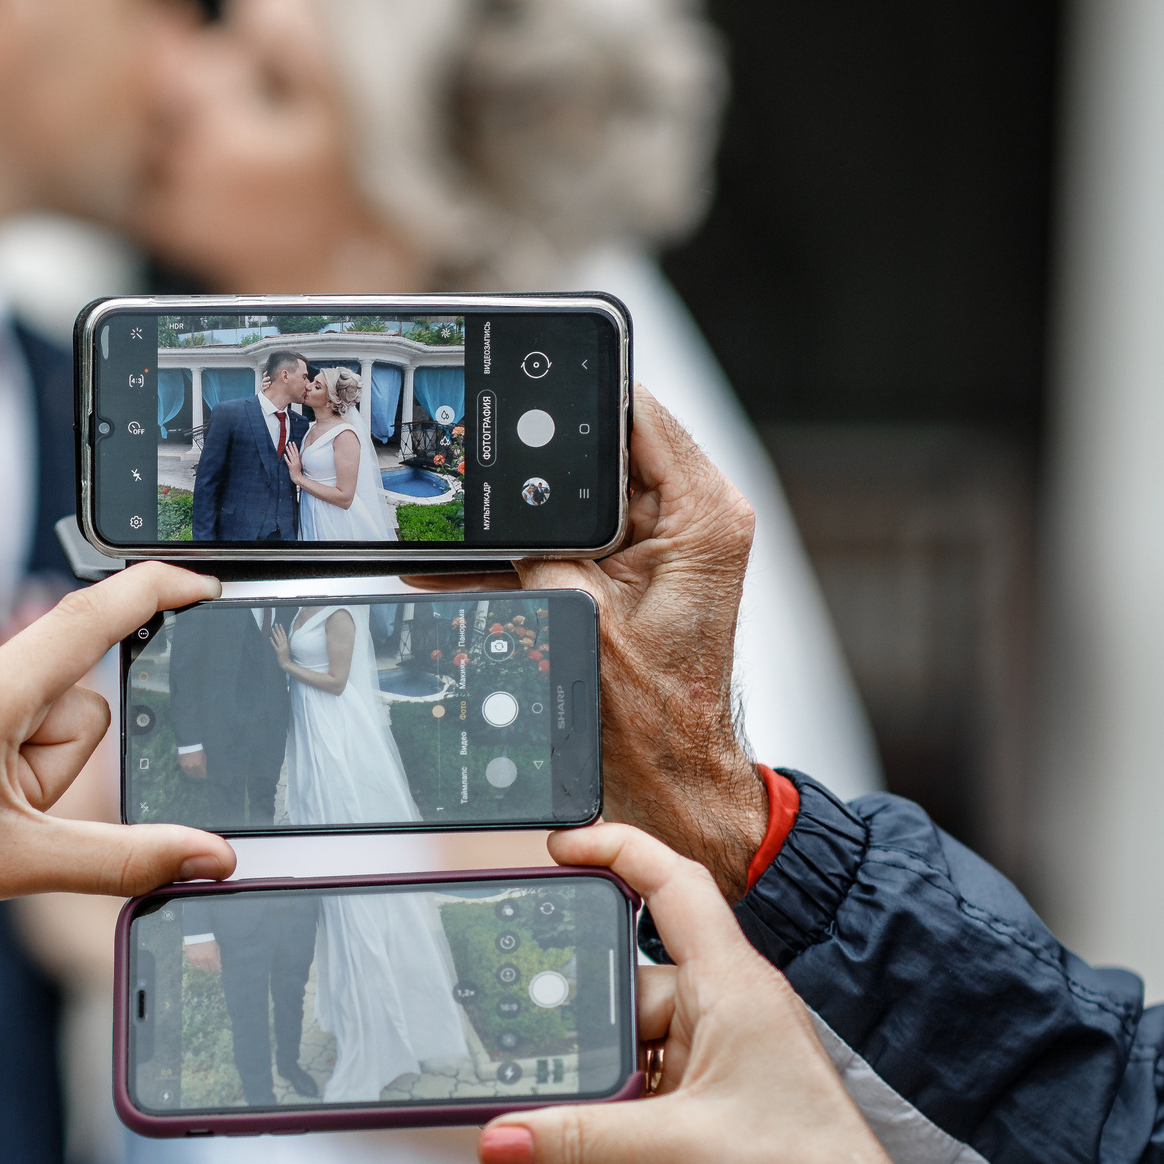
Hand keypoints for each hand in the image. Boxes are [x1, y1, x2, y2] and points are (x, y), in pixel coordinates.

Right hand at [176, 747, 206, 779]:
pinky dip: (188, 772)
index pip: (202, 774)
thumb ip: (204, 764)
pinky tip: (189, 771)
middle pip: (196, 775)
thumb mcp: (204, 757)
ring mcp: (187, 767)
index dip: (204, 775)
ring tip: (194, 774)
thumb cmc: (198, 750)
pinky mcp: (182, 765)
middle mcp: (193, 768)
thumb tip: (204, 770)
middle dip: (199, 775)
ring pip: (190, 774)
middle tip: (199, 775)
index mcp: (200, 765)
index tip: (204, 775)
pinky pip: (185, 771)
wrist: (189, 744)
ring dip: (193, 774)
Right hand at [185, 938, 221, 973]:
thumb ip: (218, 957)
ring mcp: (196, 959)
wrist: (197, 933)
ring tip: (205, 962)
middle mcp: (204, 960)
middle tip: (212, 966)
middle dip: (211, 968)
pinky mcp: (190, 958)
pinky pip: (195, 965)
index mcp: (211, 957)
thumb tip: (219, 966)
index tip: (219, 971)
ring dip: (204, 967)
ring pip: (201, 968)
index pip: (215, 968)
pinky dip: (197, 964)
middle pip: (208, 970)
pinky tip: (199, 960)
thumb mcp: (216, 947)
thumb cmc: (208, 939)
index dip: (218, 970)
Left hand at [267, 624, 293, 667]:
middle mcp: (284, 645)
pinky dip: (272, 642)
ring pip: (277, 640)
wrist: (286, 663)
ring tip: (272, 629)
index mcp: (287, 644)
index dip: (282, 629)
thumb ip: (287, 643)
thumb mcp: (288, 648)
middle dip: (278, 630)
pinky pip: (275, 646)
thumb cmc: (287, 656)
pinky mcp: (278, 652)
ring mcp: (281, 648)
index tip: (280, 624)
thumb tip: (287, 638)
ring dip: (275, 634)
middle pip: (281, 636)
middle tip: (275, 624)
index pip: (284, 635)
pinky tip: (270, 638)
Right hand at [408, 382, 764, 895]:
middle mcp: (698, 518)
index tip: (524, 384)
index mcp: (703, 514)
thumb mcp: (578, 613)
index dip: (579, 393)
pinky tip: (466, 558)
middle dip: (540, 463)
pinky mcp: (646, 569)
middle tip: (479, 465)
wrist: (668, 779)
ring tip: (460, 520)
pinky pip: (580, 539)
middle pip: (607, 449)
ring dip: (525, 515)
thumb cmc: (650, 716)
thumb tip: (496, 501)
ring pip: (584, 498)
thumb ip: (538, 543)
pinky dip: (532, 548)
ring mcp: (672, 543)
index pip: (639, 413)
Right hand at [476, 822, 937, 1163]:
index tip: (558, 846)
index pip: (670, 887)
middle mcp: (723, 1015)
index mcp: (733, 988)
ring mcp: (714, 1065)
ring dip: (580, 1093)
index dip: (616, 851)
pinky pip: (629, 1098)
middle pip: (621, 986)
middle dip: (570, 1028)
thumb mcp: (673, 1152)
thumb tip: (497, 1136)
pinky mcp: (703, 1115)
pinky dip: (594, 1126)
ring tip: (546, 1135)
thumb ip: (574, 1140)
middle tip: (523, 1056)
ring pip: (619, 1052)